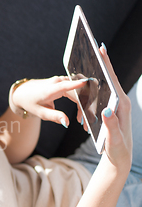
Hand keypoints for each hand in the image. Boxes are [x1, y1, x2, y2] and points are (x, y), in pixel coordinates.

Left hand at [11, 76, 88, 126]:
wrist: (24, 92)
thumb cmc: (31, 102)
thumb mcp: (41, 112)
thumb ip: (54, 116)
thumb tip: (66, 123)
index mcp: (50, 89)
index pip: (67, 86)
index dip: (78, 85)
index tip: (91, 84)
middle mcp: (58, 81)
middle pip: (78, 92)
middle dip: (86, 107)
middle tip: (87, 123)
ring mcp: (62, 80)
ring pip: (81, 90)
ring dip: (86, 104)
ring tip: (84, 120)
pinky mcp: (65, 81)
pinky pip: (78, 90)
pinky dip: (82, 101)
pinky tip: (81, 113)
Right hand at [97, 45, 131, 168]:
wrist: (120, 158)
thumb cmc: (117, 150)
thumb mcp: (114, 140)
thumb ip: (111, 126)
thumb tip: (106, 111)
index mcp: (122, 106)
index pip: (113, 81)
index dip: (107, 65)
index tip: (101, 49)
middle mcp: (120, 102)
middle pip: (109, 79)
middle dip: (101, 64)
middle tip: (94, 49)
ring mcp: (116, 105)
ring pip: (104, 87)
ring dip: (93, 81)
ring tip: (87, 71)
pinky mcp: (111, 109)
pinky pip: (101, 95)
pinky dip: (92, 93)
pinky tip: (85, 96)